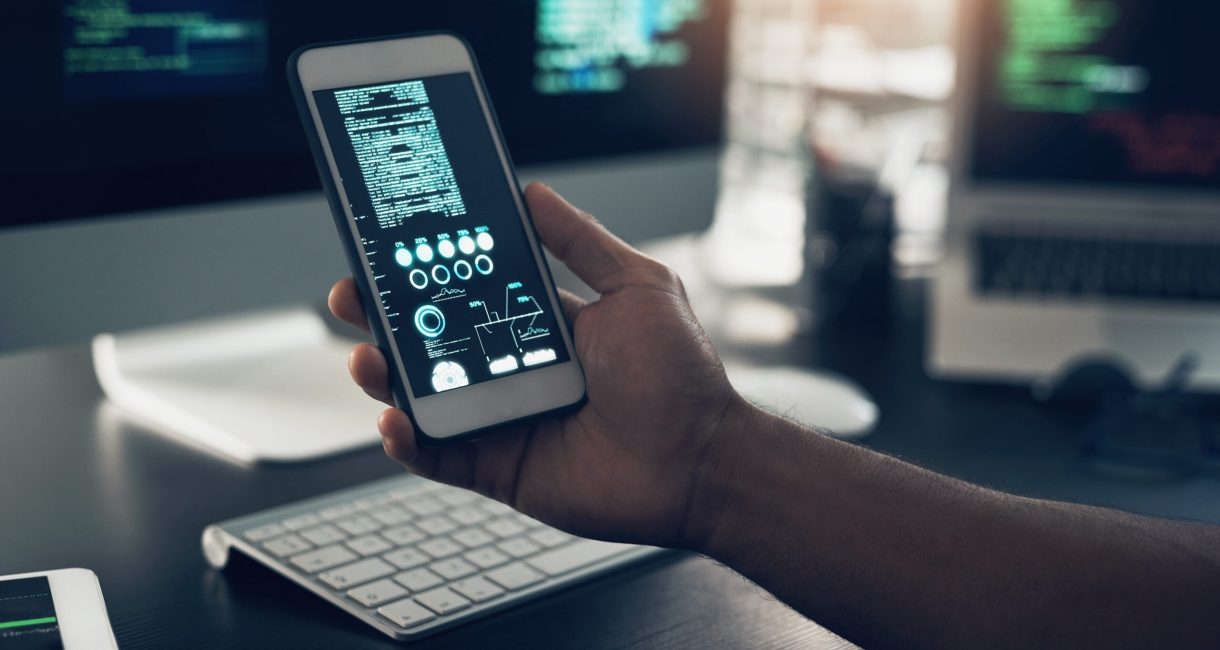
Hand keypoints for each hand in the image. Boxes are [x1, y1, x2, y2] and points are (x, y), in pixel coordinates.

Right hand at [328, 183, 749, 548]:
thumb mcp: (636, 286)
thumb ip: (581, 241)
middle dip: (385, 318)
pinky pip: (439, 455)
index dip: (426, 271)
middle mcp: (515, 370)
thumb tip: (533, 192)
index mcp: (542, 326)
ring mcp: (503, 420)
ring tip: (367, 357)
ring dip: (385, 375)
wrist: (701, 461)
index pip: (468, 291)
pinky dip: (408, 441)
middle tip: (352, 295)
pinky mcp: (499, 468)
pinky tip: (396, 419)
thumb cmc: (679, 375)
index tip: (388, 245)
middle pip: (432, 341)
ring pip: (425, 396)